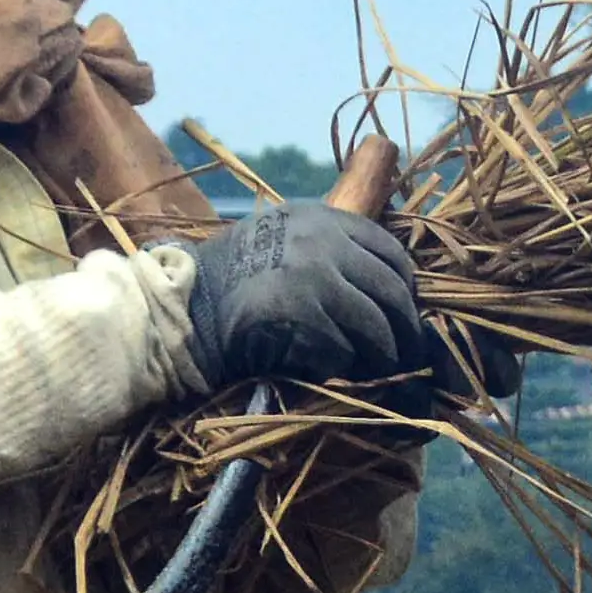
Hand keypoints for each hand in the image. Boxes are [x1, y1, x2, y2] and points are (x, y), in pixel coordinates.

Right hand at [184, 200, 430, 390]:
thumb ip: (327, 253)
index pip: (391, 252)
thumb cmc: (229, 281)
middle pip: (391, 290)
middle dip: (406, 331)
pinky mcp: (300, 313)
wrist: (181, 304)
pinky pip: (344, 347)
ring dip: (384, 356)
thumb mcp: (281, 243)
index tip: (405, 316)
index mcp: (320, 218)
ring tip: (384, 374)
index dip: (405, 290)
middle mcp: (322, 239)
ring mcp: (312, 274)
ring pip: (375, 324)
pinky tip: (339, 374)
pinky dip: (346, 367)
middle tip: (410, 358)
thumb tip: (384, 295)